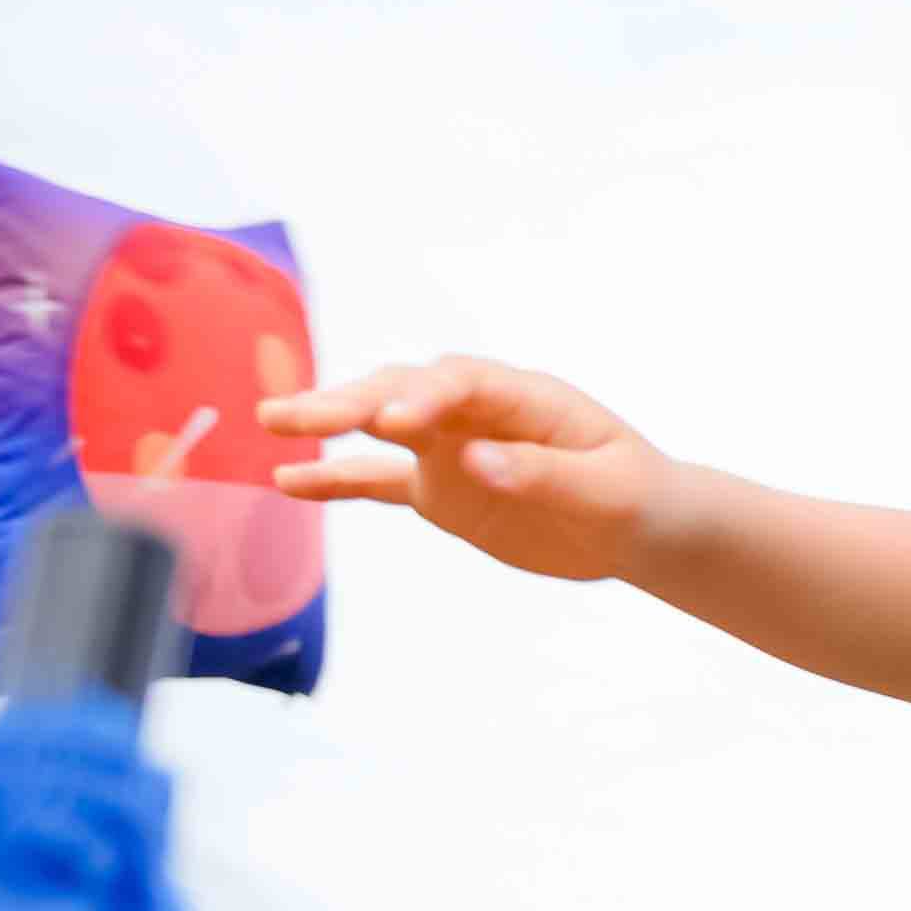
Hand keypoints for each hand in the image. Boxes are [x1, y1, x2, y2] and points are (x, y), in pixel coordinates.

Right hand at [265, 356, 672, 582]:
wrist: (639, 525)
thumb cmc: (634, 496)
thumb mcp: (607, 490)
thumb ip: (543, 474)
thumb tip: (477, 461)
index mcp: (526, 398)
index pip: (464, 384)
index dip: (426, 398)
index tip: (394, 421)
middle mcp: (477, 413)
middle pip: (407, 393)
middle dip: (355, 401)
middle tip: (299, 413)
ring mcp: (452, 447)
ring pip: (380, 425)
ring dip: (330, 422)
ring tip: (272, 420)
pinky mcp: (440, 488)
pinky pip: (379, 481)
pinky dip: (336, 480)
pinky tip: (288, 481)